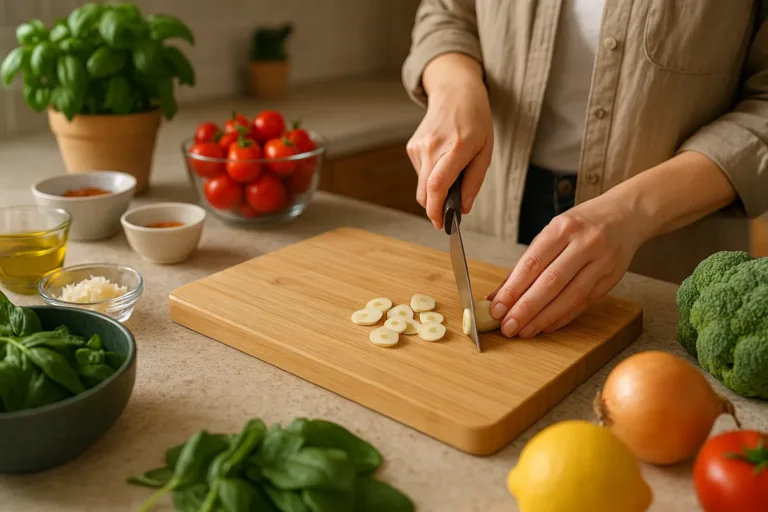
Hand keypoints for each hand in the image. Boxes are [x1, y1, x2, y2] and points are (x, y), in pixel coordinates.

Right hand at [406, 55, 492, 228]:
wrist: (455, 92)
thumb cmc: (475, 121)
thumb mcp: (485, 151)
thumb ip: (474, 181)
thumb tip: (463, 208)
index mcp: (457, 147)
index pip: (437, 185)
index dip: (436, 209)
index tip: (441, 224)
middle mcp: (433, 147)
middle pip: (425, 192)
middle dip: (435, 208)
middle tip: (449, 214)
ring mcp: (419, 147)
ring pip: (422, 185)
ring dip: (435, 190)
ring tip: (453, 171)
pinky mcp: (412, 147)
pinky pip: (420, 174)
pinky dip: (431, 176)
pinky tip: (443, 160)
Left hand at [487, 191, 647, 337]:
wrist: (627, 215)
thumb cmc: (583, 224)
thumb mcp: (553, 231)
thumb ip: (527, 263)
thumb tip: (499, 294)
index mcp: (563, 228)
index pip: (533, 263)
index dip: (513, 289)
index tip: (497, 308)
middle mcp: (584, 244)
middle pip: (551, 282)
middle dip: (526, 309)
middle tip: (507, 326)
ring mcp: (602, 262)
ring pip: (570, 297)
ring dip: (543, 318)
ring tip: (524, 331)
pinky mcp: (612, 279)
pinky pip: (584, 303)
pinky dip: (562, 317)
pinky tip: (546, 326)